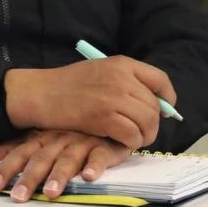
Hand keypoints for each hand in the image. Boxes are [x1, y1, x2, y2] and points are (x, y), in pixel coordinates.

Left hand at [0, 129, 130, 202]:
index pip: (19, 153)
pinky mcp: (103, 147)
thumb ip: (12, 149)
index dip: (6, 168)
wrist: (104, 115)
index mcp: (40, 137)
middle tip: (19, 196)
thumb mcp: (38, 137)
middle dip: (28, 178)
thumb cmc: (67, 132)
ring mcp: (80, 142)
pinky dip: (94, 166)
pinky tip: (89, 177)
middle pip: (41, 159)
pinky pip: (99, 156)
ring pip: (67, 160)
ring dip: (58, 176)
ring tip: (50, 193)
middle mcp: (57, 139)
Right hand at [3, 57, 176, 148]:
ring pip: (147, 123)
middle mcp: (122, 78)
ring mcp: (113, 97)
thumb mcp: (99, 71)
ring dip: (142, 136)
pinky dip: (129, 143)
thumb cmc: (67, 85)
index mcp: (122, 64)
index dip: (167, 99)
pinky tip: (119, 142)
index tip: (163, 111)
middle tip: (140, 132)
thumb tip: (153, 102)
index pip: (160, 80)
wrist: (40, 93)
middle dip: (151, 124)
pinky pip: (132, 135)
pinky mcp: (104, 117)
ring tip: (130, 138)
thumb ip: (125, 82)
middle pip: (154, 106)